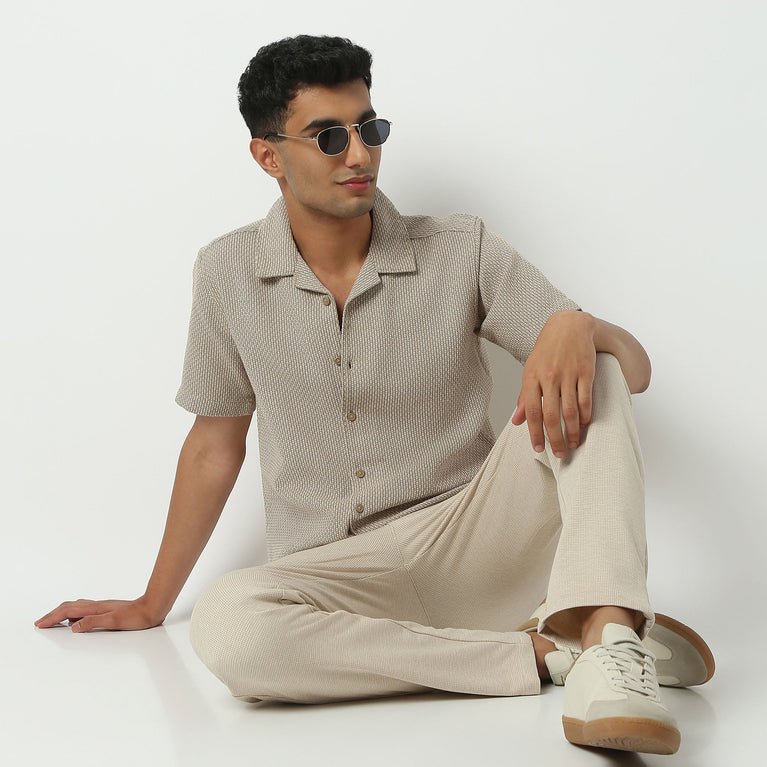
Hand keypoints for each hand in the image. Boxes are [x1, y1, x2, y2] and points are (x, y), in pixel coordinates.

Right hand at [34, 596, 164, 632]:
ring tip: (52, 619)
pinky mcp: (106, 609)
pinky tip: (75, 618)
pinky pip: (83, 609)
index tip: (40, 624)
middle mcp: (96, 605)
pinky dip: (72, 612)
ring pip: (75, 606)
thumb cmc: (136, 617)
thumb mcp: (114, 621)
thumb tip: (73, 626)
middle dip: (52, 614)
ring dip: (61, 612)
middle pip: (69, 607)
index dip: (52, 618)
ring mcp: (101, 606)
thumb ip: (94, 622)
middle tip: (40, 622)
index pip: (68, 612)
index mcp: (95, 608)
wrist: (152, 608)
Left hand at [511, 310, 595, 457]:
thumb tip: (517, 421)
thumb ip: (525, 397)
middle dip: (555, 438)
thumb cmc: (546, 351)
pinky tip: (584, 425)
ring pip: (570, 410)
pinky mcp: (586, 371)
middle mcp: (549, 377)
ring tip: (572, 444)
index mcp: (531, 377)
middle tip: (559, 454)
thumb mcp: (530, 371)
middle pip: (551, 415)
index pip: (532, 412)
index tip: (539, 449)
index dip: (535, 433)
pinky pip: (585, 399)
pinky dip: (585, 415)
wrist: (568, 326)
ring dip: (572, 431)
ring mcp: (568, 374)